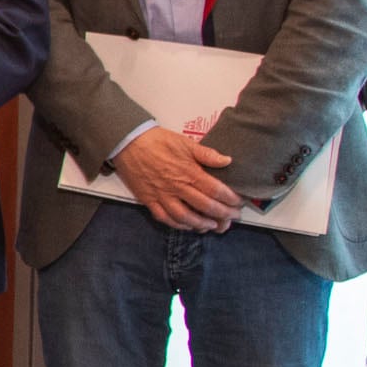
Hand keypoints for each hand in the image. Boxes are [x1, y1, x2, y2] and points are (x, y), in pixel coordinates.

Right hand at [112, 126, 240, 232]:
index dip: (230, 199)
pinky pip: (164, 217)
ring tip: (212, 225)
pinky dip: (178, 225)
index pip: (215, 190)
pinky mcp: (148, 199)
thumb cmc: (157, 141)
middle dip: (223, 214)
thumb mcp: (185, 142)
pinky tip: (187, 225)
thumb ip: (207, 154)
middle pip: (205, 206)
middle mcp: (176, 186)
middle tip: (233, 217)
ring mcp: (162, 195)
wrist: (128, 142)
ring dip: (201, 224)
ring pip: (185, 217)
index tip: (239, 202)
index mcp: (188, 172)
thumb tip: (227, 161)